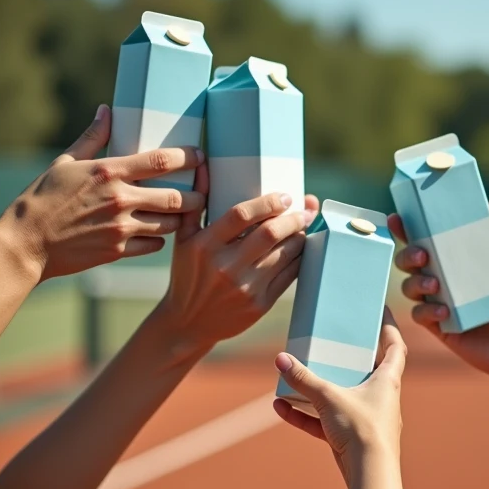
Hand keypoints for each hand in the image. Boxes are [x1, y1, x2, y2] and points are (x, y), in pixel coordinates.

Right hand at [0, 105, 204, 282]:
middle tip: (201, 192)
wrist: (26, 243)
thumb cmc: (42, 199)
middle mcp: (119, 198)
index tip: (200, 156)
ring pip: (170, 223)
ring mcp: (121, 227)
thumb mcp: (65, 162)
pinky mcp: (118, 250)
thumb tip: (107, 110)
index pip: (161, 160)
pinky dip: (160, 239)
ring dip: (180, 218)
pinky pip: (154, 245)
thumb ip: (92, 137)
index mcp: (109, 171)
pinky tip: (157, 233)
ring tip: (182, 212)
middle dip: (196, 195)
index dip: (188, 157)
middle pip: (177, 197)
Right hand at [157, 181, 318, 354]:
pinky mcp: (260, 305)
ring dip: (301, 237)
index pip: (242, 215)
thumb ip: (194, 204)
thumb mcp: (183, 240)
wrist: (188, 323)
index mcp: (205, 246)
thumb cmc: (187, 275)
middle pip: (270, 234)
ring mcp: (245, 288)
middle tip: (303, 210)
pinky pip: (289, 276)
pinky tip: (302, 249)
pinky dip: (300, 259)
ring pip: (286, 255)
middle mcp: (225, 267)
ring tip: (305, 226)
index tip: (285, 196)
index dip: (268, 202)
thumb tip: (203, 166)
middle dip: (294, 218)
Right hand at [273, 308, 405, 480]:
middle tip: (332, 341)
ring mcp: (366, 420)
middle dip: (349, 357)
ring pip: (342, 397)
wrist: (369, 475)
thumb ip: (304, 378)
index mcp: (387, 381)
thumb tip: (281, 359)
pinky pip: (325, 421)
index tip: (381, 313)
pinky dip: (306, 415)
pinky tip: (281, 407)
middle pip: (368, 370)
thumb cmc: (362, 430)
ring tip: (296, 375)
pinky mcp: (351, 438)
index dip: (390, 328)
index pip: (396, 348)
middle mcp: (381, 398)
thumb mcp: (329, 397)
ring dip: (318, 388)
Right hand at [389, 198, 488, 381]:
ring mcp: (438, 303)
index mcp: (458, 262)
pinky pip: (419, 315)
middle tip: (423, 254)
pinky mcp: (439, 327)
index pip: (427, 240)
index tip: (398, 217)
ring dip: (416, 282)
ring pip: (409, 286)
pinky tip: (444, 310)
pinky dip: (427, 310)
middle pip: (409, 261)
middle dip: (407, 254)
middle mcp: (444, 280)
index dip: (408, 229)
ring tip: (435, 285)